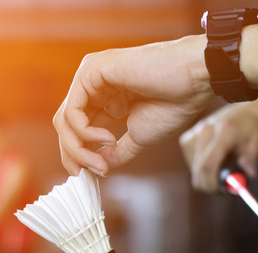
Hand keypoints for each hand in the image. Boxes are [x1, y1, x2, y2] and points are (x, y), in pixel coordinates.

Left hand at [53, 35, 214, 176]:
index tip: (94, 176)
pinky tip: (108, 138)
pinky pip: (73, 110)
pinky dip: (84, 132)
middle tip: (92, 173)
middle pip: (65, 126)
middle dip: (75, 155)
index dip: (80, 156)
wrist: (193, 83)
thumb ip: (115, 153)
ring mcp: (90, 77)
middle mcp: (93, 87)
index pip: (77, 130)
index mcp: (104, 99)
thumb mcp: (138, 138)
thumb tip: (97, 169)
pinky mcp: (91, 71)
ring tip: (102, 161)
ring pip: (64, 120)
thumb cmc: (173, 105)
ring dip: (79, 148)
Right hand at [179, 103, 257, 192]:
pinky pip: (191, 164)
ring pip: (194, 170)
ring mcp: (194, 134)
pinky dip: (201, 169)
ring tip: (223, 168)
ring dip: (206, 176)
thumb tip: (250, 174)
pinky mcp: (187, 138)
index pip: (208, 164)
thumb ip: (252, 159)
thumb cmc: (252, 129)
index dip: (212, 184)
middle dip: (210, 185)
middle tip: (224, 189)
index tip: (222, 193)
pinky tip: (214, 160)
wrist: (245, 112)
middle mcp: (205, 131)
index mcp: (223, 132)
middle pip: (198, 170)